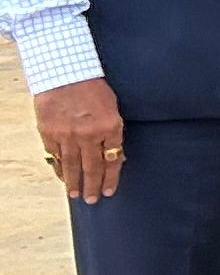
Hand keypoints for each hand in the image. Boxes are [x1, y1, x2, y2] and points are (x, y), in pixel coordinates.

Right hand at [33, 76, 122, 203]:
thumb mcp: (112, 108)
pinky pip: (56, 156)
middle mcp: (89, 134)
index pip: (113, 160)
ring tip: (75, 195)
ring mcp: (67, 135)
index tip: (108, 191)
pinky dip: (59, 168)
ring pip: (72, 166)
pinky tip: (62, 176)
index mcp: (110, 126)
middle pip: (92, 167)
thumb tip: (115, 155)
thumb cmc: (93, 89)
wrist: (64, 74)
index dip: (111, 178)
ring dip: (74, 182)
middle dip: (92, 186)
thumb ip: (112, 132)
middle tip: (91, 200)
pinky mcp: (49, 133)